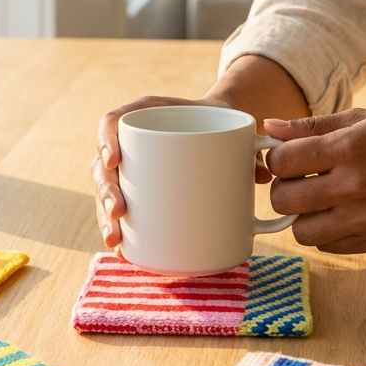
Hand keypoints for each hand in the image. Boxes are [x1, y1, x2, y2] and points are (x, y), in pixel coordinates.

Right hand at [93, 95, 272, 250]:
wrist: (220, 125)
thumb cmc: (221, 124)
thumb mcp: (229, 127)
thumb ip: (246, 148)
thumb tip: (262, 176)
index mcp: (146, 116)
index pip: (112, 122)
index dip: (106, 140)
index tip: (113, 160)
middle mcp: (131, 142)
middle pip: (103, 164)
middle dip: (106, 191)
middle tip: (119, 212)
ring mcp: (131, 168)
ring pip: (106, 190)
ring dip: (104, 215)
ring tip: (115, 238)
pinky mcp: (138, 191)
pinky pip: (118, 208)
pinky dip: (118, 228)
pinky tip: (121, 249)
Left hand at [264, 108, 365, 253]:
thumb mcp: (361, 120)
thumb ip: (311, 126)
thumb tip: (269, 128)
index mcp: (350, 148)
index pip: (284, 160)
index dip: (277, 158)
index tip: (288, 158)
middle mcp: (355, 185)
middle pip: (283, 199)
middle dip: (283, 188)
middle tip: (298, 181)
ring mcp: (364, 219)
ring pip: (299, 231)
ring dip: (300, 216)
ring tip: (316, 201)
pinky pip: (325, 246)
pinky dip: (323, 232)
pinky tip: (337, 214)